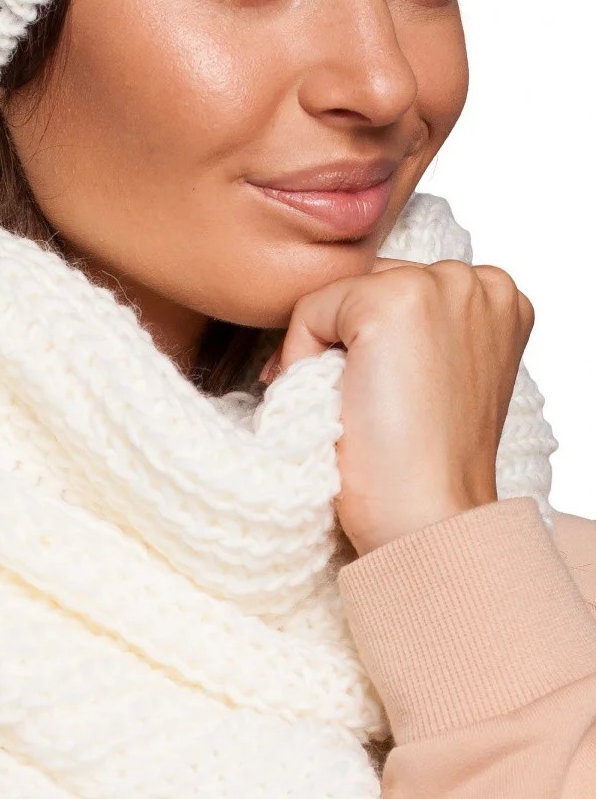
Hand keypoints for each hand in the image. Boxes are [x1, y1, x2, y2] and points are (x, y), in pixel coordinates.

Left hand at [258, 258, 535, 557]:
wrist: (428, 518)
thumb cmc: (425, 465)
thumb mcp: (438, 379)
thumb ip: (416, 333)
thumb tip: (341, 315)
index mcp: (499, 297)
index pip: (402, 286)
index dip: (366, 340)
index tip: (361, 393)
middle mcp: (479, 280)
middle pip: (370, 283)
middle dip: (344, 340)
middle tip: (343, 406)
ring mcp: (440, 285)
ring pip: (339, 295)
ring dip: (322, 348)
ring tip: (340, 408)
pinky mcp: (393, 301)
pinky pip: (310, 310)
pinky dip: (299, 356)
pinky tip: (331, 405)